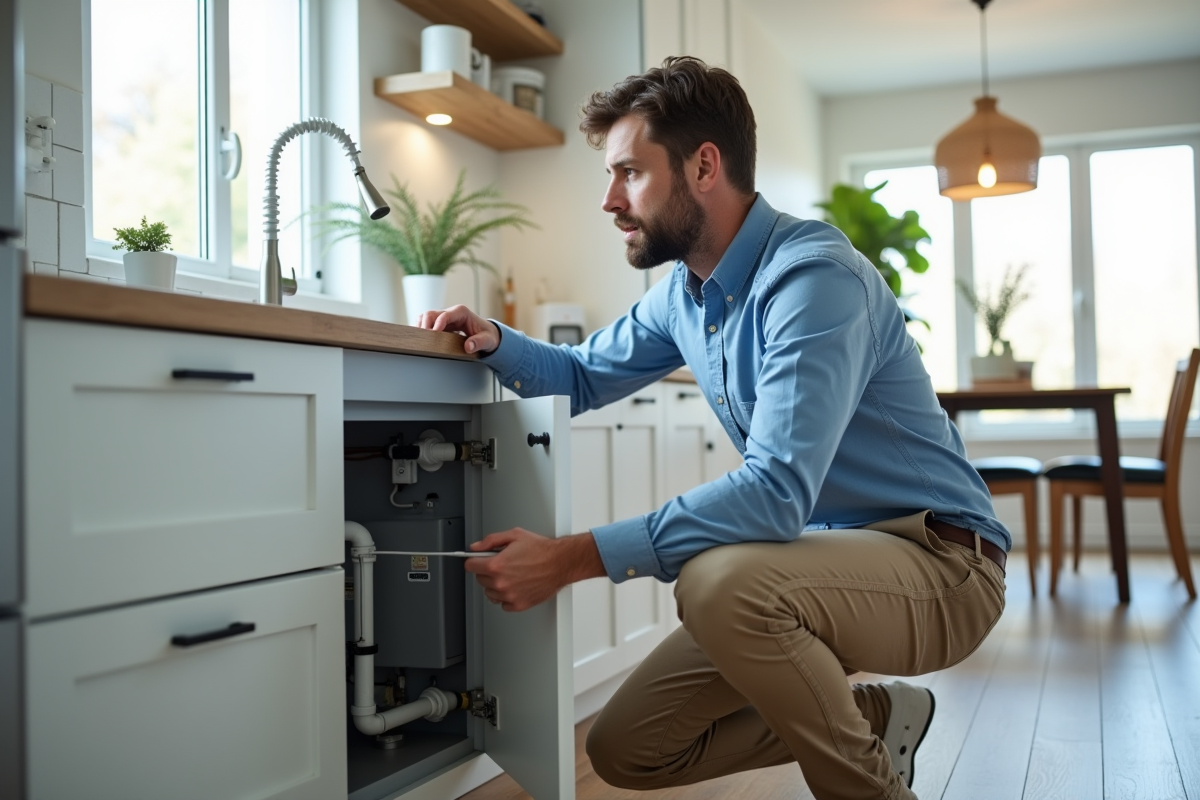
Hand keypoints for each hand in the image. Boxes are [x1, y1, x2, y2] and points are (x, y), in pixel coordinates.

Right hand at [416, 304, 499, 354]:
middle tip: (424, 340)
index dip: (437, 324)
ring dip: (421, 327)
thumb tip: (468, 346)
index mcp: (461, 312)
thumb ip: (479, 342)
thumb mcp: (487, 340)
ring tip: (421, 340)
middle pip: (430, 314)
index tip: (433, 335)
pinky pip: (426, 324)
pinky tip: (422, 339)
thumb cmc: (487, 335)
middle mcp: (450, 313)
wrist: (487, 334)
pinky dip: (422, 330)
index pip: (444, 315)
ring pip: (425, 317)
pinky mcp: (440, 324)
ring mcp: (444, 318)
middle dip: (425, 326)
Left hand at [465, 529, 605, 611]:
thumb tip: (475, 547)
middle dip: (487, 571)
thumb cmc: (542, 550)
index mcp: (496, 565)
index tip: (479, 560)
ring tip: (511, 575)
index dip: (475, 560)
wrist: (561, 563)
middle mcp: (500, 582)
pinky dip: (507, 596)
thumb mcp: (514, 535)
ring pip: (490, 593)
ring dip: (496, 585)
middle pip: (480, 579)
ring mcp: (509, 596)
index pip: (470, 566)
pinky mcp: (518, 605)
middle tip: (502, 564)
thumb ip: (491, 541)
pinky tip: (516, 585)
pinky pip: (503, 604)